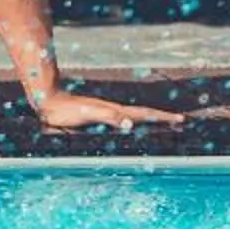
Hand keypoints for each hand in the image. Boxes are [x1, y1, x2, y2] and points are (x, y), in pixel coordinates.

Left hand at [36, 87, 186, 132]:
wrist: (49, 102)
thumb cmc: (67, 110)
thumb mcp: (89, 113)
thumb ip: (110, 117)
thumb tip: (130, 123)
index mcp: (116, 110)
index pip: (145, 114)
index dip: (162, 117)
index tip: (180, 119)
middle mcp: (114, 110)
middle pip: (144, 113)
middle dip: (162, 117)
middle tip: (180, 120)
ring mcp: (107, 112)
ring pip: (134, 115)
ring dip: (150, 119)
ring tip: (163, 121)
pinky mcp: (98, 116)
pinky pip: (123, 119)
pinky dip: (134, 122)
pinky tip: (132, 125)